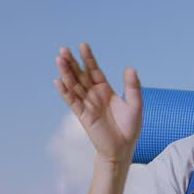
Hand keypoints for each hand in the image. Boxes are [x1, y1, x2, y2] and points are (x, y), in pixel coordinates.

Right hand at [54, 43, 142, 164]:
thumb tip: (130, 68)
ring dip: (65, 73)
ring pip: (73, 85)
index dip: (88, 58)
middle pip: (80, 75)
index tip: (83, 45)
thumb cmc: (129, 127)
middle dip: (72, 62)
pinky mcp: (83, 115)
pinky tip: (58, 81)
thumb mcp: (135, 104)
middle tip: (63, 49)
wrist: (122, 148)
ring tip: (59, 59)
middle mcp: (94, 95)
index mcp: (105, 90)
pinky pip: (72, 101)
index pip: (94, 70)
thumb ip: (132, 87)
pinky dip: (65, 92)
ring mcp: (87, 104)